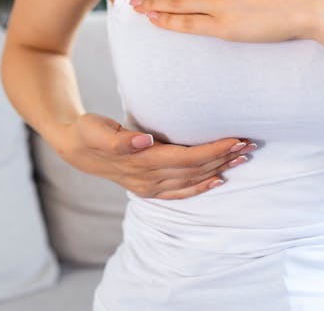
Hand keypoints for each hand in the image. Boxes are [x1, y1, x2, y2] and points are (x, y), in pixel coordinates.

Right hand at [56, 112, 257, 199]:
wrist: (74, 148)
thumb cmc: (88, 132)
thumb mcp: (96, 130)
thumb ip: (119, 139)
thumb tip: (143, 140)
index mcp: (140, 162)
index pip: (186, 158)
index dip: (212, 150)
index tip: (235, 139)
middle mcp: (148, 179)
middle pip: (195, 170)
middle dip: (224, 158)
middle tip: (250, 145)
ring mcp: (149, 187)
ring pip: (192, 180)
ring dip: (219, 169)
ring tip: (244, 158)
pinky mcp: (149, 189)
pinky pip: (181, 192)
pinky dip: (201, 187)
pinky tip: (219, 180)